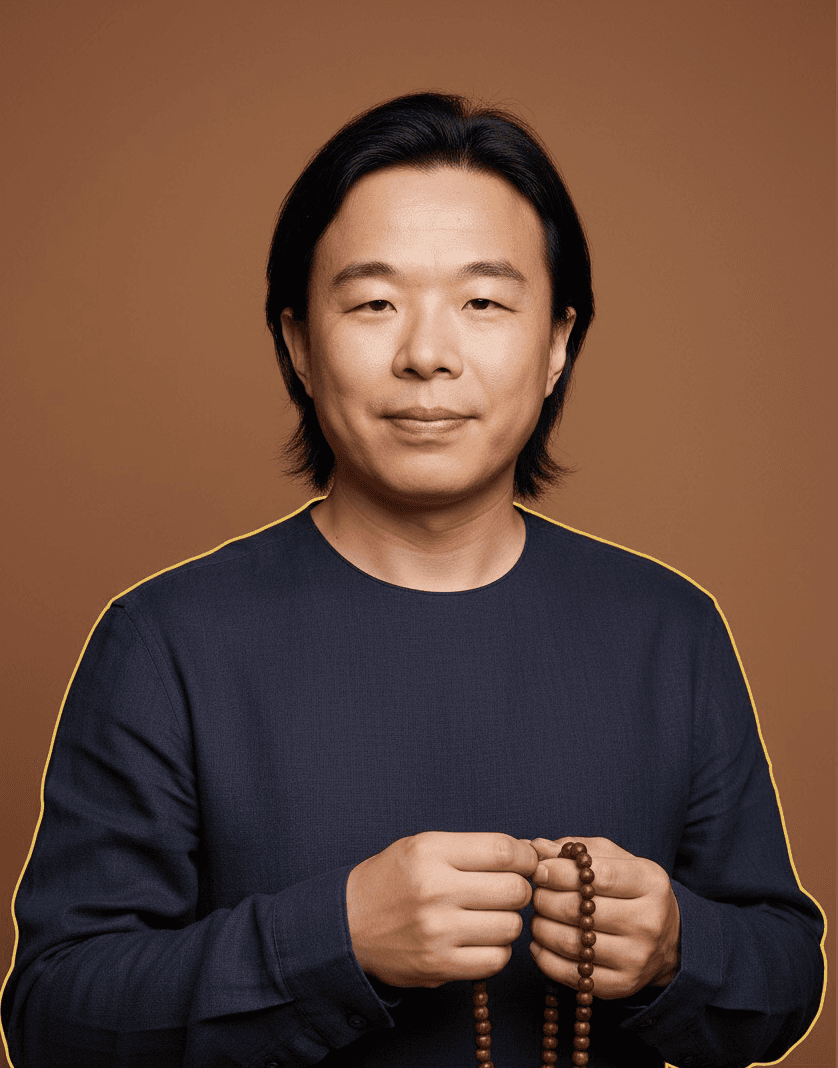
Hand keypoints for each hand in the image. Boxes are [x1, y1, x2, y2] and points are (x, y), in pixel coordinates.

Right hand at [346, 831, 538, 987]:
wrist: (347, 925)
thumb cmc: (392, 880)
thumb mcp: (422, 846)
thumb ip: (471, 848)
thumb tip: (527, 855)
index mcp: (430, 852)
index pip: (503, 851)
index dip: (525, 856)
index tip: (525, 861)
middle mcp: (434, 890)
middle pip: (514, 890)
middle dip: (520, 888)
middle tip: (509, 889)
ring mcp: (437, 932)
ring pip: (511, 926)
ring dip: (508, 920)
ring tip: (490, 915)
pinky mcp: (439, 966)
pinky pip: (496, 960)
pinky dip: (497, 950)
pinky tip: (482, 939)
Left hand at [528, 836, 679, 999]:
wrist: (666, 939)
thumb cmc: (631, 889)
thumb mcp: (615, 859)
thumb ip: (579, 850)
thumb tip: (537, 847)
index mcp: (650, 883)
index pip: (598, 876)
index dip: (560, 872)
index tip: (539, 869)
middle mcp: (648, 923)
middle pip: (579, 910)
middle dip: (545, 898)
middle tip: (536, 892)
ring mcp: (636, 958)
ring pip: (570, 943)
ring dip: (541, 926)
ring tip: (538, 915)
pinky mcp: (620, 985)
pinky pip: (569, 974)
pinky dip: (544, 956)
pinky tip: (540, 941)